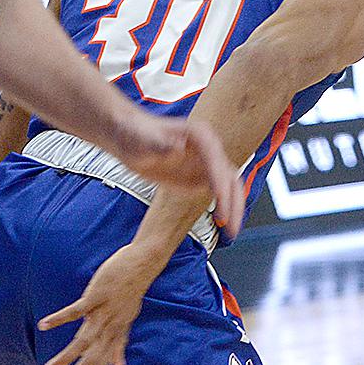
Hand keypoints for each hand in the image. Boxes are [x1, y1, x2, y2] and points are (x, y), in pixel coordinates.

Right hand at [38, 242, 161, 364]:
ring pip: (82, 341)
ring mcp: (102, 313)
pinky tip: (43, 325)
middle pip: (91, 359)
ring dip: (65, 357)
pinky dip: (60, 318)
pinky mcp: (96, 297)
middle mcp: (109, 327)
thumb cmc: (132, 292)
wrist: (143, 265)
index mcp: (115, 333)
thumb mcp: (128, 320)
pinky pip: (75, 310)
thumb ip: (120, 343)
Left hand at [108, 114, 242, 239]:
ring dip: (233, 208)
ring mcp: (206, 163)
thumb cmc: (135, 133)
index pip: (217, 162)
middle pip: (230, 177)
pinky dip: (223, 208)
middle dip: (233, 202)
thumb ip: (160, 145)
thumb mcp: (143, 139)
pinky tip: (221, 223)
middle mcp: (209, 149)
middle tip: (230, 226)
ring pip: (229, 187)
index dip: (220, 182)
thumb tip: (176, 150)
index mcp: (201, 136)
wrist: (130, 136)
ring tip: (230, 231)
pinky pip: (218, 193)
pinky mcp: (200, 175)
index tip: (220, 200)